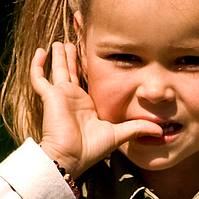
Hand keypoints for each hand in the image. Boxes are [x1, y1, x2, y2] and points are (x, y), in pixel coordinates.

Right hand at [30, 42, 160, 176]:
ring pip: (58, 70)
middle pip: (73, 72)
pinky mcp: (50, 96)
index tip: (95, 54)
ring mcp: (60, 96)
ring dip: (59, 56)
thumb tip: (160, 129)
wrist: (71, 157)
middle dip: (73, 57)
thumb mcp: (118, 135)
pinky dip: (37, 65)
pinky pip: (39, 78)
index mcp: (87, 104)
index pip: (88, 81)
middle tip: (74, 41)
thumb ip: (137, 128)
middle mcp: (73, 98)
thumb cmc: (91, 149)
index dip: (90, 68)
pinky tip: (40, 51)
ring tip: (60, 42)